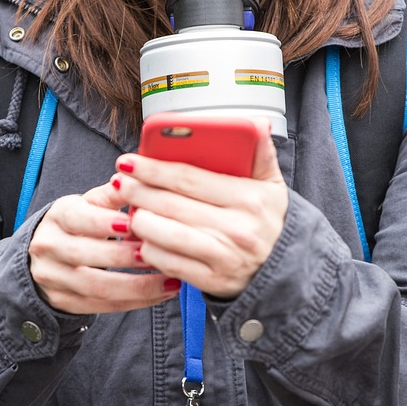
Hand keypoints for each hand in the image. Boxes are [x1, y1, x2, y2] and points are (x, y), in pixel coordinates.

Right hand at [28, 180, 180, 314]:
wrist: (47, 256)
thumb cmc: (80, 224)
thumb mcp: (90, 204)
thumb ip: (112, 195)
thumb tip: (130, 179)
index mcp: (58, 216)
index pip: (78, 219)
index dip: (104, 223)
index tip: (133, 224)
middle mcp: (49, 247)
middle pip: (85, 255)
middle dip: (124, 256)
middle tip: (158, 253)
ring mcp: (53, 278)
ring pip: (96, 287)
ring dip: (138, 286)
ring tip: (170, 279)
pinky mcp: (64, 302)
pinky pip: (103, 306)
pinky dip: (135, 301)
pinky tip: (161, 293)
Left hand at [111, 125, 287, 298]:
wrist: (286, 273)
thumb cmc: (270, 223)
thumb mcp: (274, 187)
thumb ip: (263, 155)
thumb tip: (259, 124)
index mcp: (249, 198)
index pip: (189, 178)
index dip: (153, 168)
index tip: (128, 161)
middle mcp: (237, 228)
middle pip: (172, 204)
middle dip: (139, 191)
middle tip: (120, 182)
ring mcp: (224, 256)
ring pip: (166, 234)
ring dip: (141, 221)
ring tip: (130, 210)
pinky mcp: (213, 280)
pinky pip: (170, 263)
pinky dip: (150, 250)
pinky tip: (143, 239)